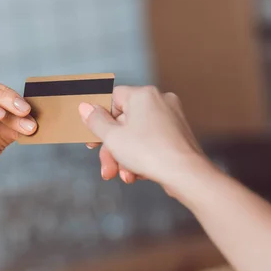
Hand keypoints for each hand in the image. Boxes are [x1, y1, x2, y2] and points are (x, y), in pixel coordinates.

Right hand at [79, 86, 209, 193]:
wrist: (186, 174)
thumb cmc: (150, 153)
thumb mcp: (112, 137)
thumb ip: (96, 121)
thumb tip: (85, 107)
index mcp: (143, 95)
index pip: (113, 98)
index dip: (99, 118)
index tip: (93, 136)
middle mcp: (159, 101)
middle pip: (123, 123)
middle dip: (112, 149)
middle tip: (106, 166)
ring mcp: (171, 117)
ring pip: (137, 135)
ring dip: (125, 157)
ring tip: (123, 176)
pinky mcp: (177, 134)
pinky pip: (151, 142)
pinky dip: (141, 157)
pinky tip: (137, 174)